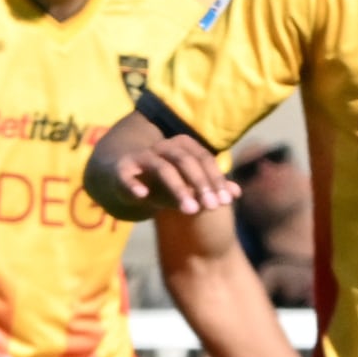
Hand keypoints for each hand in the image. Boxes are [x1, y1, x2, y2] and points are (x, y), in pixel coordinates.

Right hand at [100, 129, 239, 215]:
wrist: (122, 175)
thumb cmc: (161, 182)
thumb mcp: (187, 186)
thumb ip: (210, 188)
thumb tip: (237, 193)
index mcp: (181, 146)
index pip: (203, 158)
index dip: (216, 179)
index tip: (226, 201)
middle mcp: (162, 147)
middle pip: (185, 160)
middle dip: (201, 183)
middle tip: (213, 207)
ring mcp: (140, 156)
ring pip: (161, 167)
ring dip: (178, 188)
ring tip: (191, 211)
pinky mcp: (120, 169)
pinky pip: (126, 175)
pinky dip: (134, 184)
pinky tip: (143, 196)